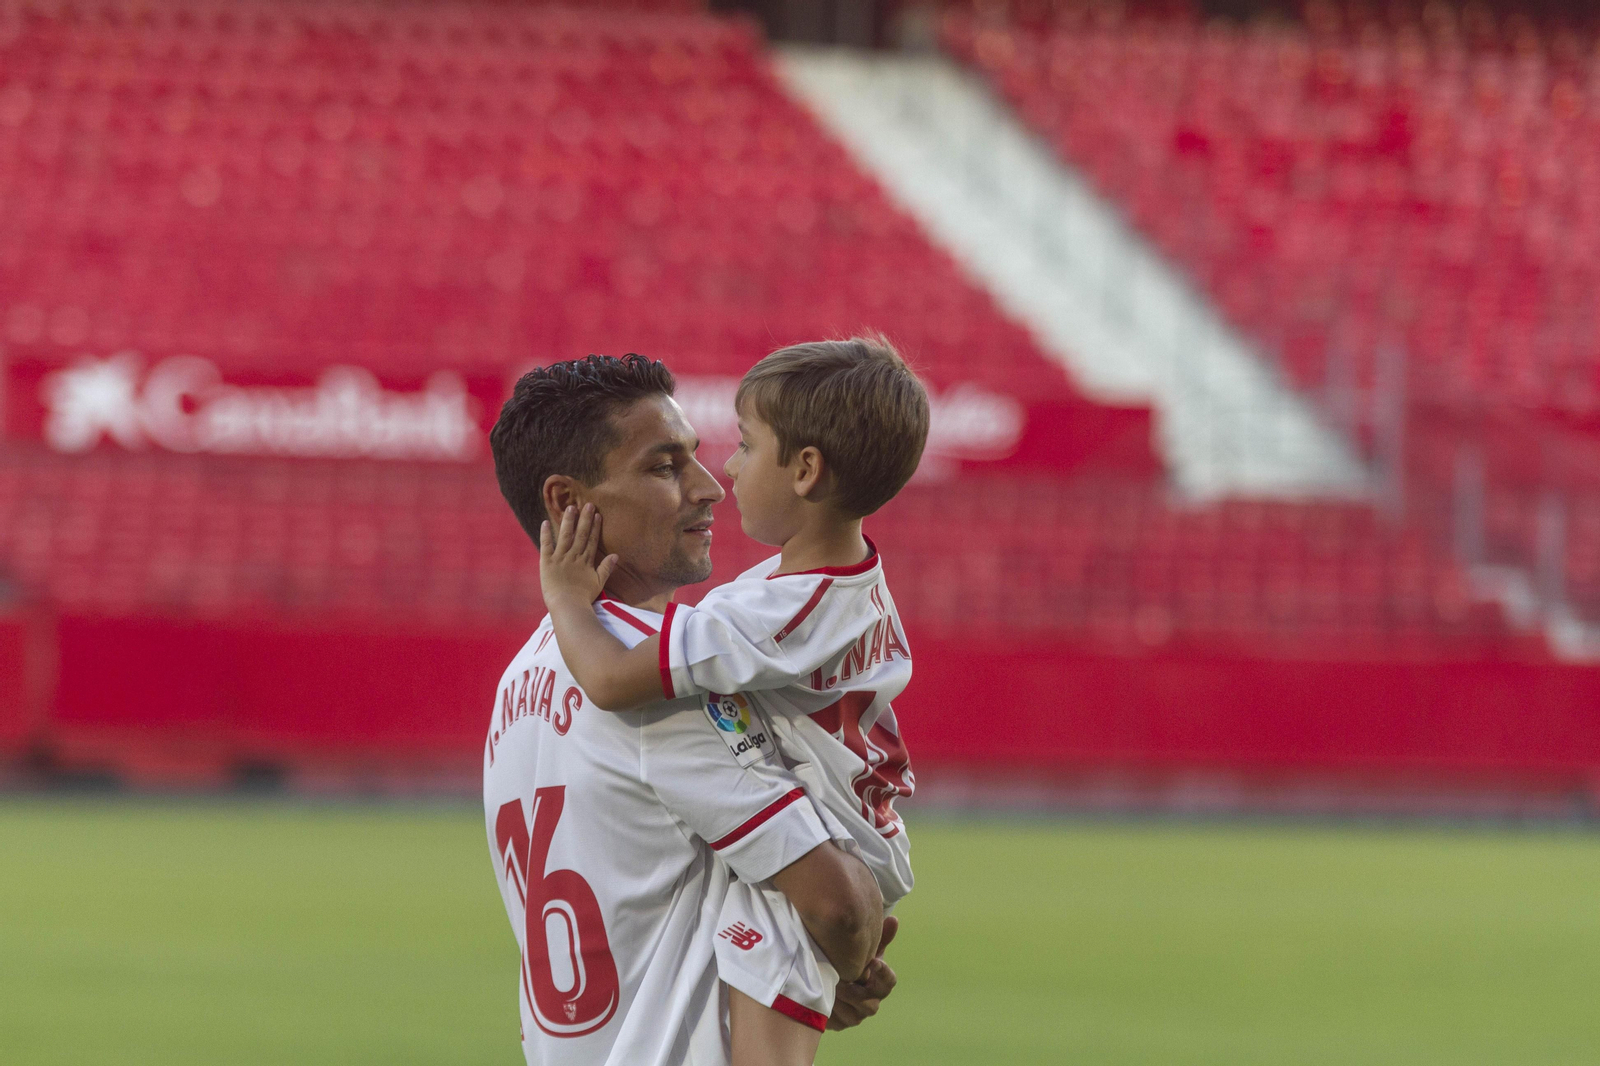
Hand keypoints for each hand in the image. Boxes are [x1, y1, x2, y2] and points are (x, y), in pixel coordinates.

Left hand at [539, 503, 618, 611]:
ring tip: (570, 507)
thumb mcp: (598, 583)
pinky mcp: (546, 562)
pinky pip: (546, 545)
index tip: (598, 515)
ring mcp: (560, 558)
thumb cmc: (583, 598)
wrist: (567, 605)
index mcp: (586, 561)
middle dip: (585, 518)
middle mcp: (574, 556)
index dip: (595, 527)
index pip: (592, 540)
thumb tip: (616, 555)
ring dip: (568, 521)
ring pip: (565, 535)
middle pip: (581, 534)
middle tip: (588, 504)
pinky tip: (545, 522)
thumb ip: (606, 568)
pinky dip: (545, 534)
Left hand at [828, 915, 897, 1030]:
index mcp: (881, 984)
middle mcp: (872, 1002)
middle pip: (869, 1002)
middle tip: (841, 979)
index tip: (872, 961)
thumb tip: (894, 920)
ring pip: (852, 1014)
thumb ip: (879, 936)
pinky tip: (819, 997)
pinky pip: (836, 1022)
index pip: (889, 982)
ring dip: (839, 1000)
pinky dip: (828, 1010)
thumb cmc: (850, 961)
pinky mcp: (840, 1024)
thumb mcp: (863, 949)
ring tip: (827, 986)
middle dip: (854, 991)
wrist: (828, 978)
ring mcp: (857, 1016)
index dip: (882, 973)